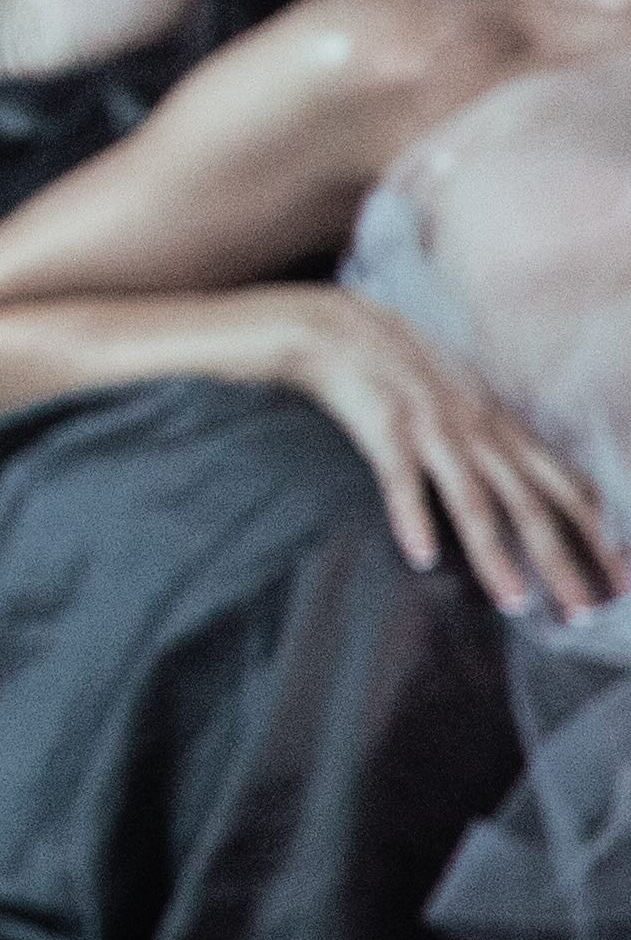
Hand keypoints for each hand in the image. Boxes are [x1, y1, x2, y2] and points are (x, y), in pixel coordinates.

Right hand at [289, 295, 618, 619]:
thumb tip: (528, 489)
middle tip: (584, 613)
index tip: (620, 579)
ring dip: (497, 556)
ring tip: (514, 603)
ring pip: (474, 501)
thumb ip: (497, 441)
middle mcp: (479, 433)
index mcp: (503, 429)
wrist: (337, 326)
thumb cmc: (400, 368)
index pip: (568, 487)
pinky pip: (401, 479)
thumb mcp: (465, 399)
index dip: (598, 534)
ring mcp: (433, 429)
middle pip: (532, 506)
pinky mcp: (384, 427)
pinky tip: (422, 556)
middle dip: (563, 562)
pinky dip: (413, 517)